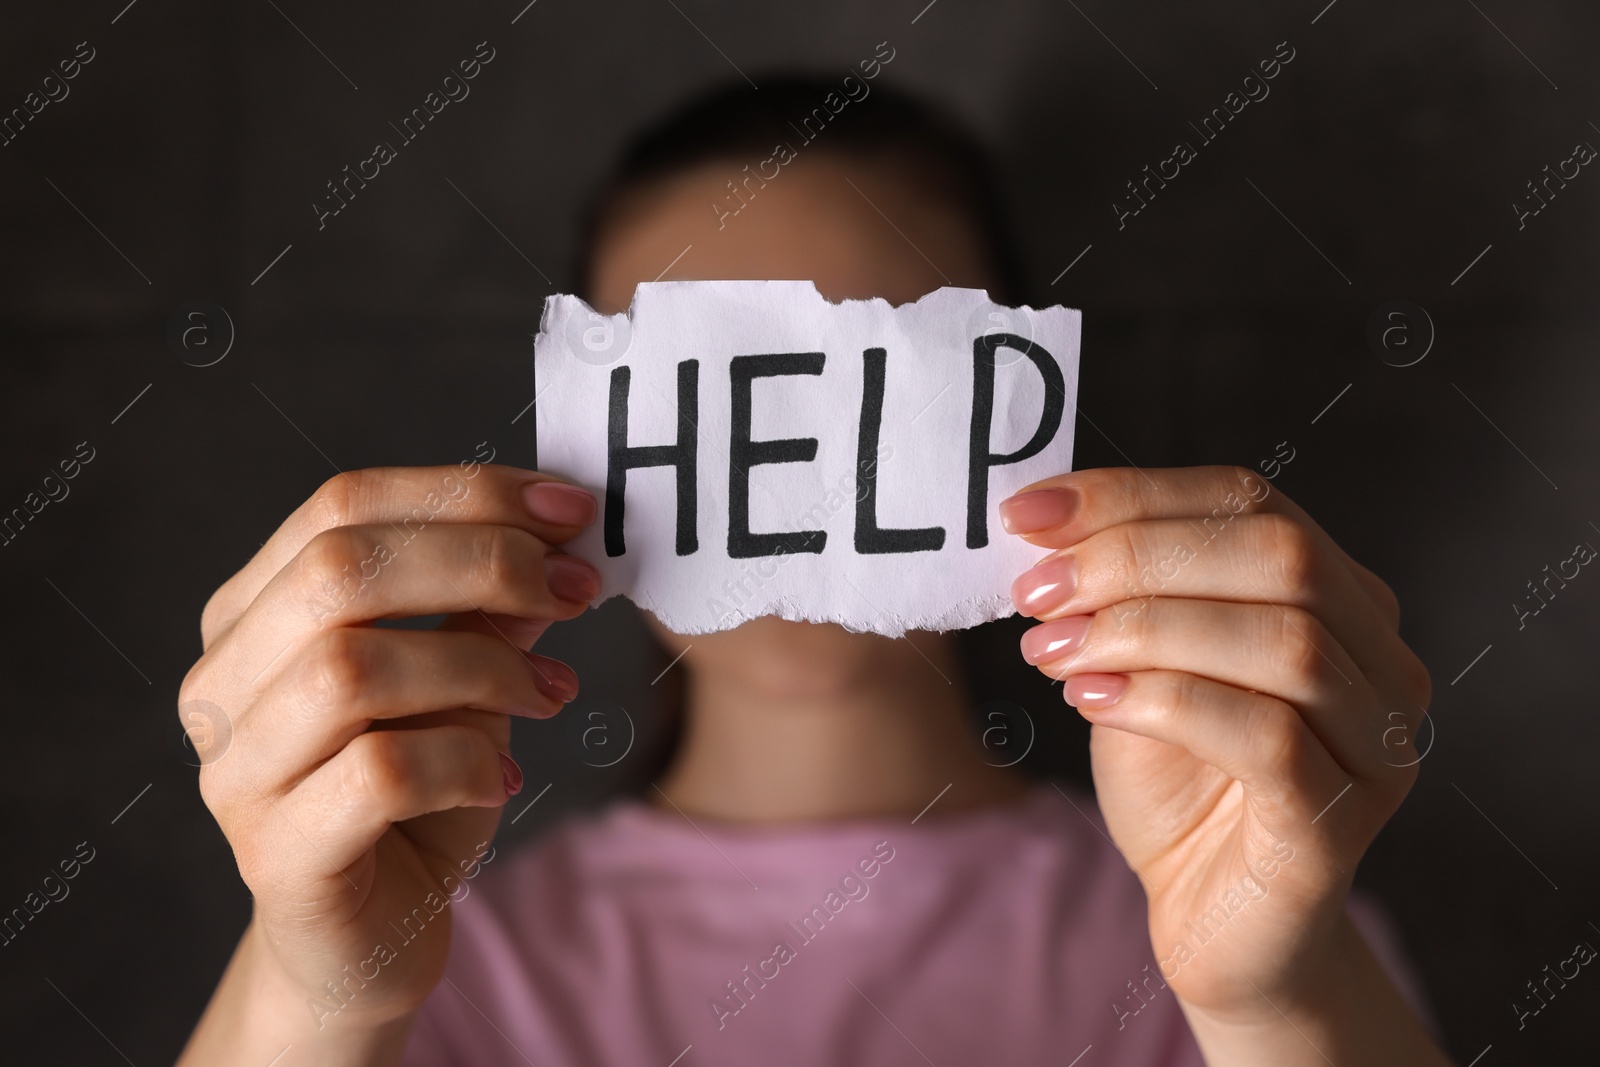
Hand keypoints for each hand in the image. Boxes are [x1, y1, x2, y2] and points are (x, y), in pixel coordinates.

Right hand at [179, 464, 598, 1033]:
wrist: (367, 942)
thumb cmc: (412, 800)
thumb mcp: (461, 686)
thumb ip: (486, 611)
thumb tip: (556, 534)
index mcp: (251, 616)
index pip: (339, 506)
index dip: (462, 492)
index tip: (570, 508)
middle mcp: (221, 684)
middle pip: (339, 569)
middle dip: (481, 561)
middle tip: (576, 588)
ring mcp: (237, 773)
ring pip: (352, 667)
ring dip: (482, 666)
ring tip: (554, 695)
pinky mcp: (278, 857)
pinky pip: (380, 773)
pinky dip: (465, 761)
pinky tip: (504, 778)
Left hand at [1001, 466, 1430, 1023]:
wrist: (1211, 924)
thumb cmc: (1178, 784)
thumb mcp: (1137, 666)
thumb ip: (1118, 595)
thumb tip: (1043, 523)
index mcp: (1340, 598)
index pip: (1251, 501)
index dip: (1135, 494)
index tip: (1030, 510)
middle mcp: (1383, 662)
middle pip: (1280, 557)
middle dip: (1137, 558)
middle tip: (1037, 588)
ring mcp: (1378, 744)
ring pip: (1285, 642)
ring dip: (1145, 628)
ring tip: (1052, 648)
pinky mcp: (1342, 822)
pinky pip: (1270, 737)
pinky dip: (1168, 702)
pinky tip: (1091, 700)